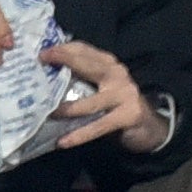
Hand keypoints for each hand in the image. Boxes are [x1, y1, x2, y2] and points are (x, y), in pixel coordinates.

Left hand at [43, 33, 158, 150]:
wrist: (150, 126)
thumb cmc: (118, 105)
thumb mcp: (103, 86)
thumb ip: (84, 79)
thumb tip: (49, 79)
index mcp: (110, 64)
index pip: (85, 50)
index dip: (64, 49)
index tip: (42, 53)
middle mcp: (118, 74)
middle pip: (88, 65)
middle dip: (64, 61)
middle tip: (41, 63)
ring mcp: (124, 94)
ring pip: (91, 102)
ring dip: (67, 109)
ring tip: (49, 113)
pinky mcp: (128, 115)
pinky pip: (98, 126)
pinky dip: (79, 135)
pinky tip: (63, 142)